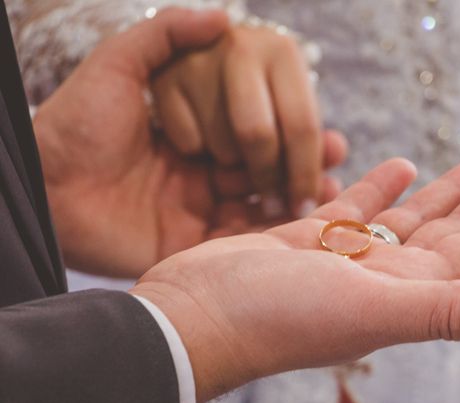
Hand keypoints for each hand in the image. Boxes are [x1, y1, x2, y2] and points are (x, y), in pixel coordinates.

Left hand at [33, 9, 343, 277]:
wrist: (43, 188)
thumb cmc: (76, 123)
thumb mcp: (117, 66)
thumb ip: (167, 34)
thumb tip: (224, 14)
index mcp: (196, 122)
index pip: (257, 120)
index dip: (288, 124)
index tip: (317, 120)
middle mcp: (205, 162)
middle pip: (266, 160)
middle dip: (300, 157)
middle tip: (332, 153)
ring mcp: (202, 202)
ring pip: (262, 196)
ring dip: (300, 188)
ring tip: (332, 182)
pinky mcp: (195, 239)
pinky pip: (244, 234)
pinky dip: (277, 227)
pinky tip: (308, 215)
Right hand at [130, 156, 459, 402]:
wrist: (198, 315)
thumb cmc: (278, 317)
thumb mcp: (367, 309)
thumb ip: (440, 311)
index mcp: (403, 293)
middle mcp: (380, 279)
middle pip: (449, 232)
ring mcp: (343, 260)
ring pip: (407, 219)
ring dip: (444, 191)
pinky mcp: (307, 241)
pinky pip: (355, 210)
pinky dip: (380, 189)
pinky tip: (401, 166)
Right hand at [151, 22, 346, 216]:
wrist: (203, 54)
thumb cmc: (259, 93)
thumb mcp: (288, 108)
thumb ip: (310, 141)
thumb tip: (333, 174)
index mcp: (283, 53)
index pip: (301, 125)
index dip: (305, 175)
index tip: (305, 208)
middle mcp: (241, 47)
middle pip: (258, 136)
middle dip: (267, 179)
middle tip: (271, 204)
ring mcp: (197, 61)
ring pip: (222, 144)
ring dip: (231, 166)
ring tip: (235, 160)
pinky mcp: (163, 79)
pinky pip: (189, 142)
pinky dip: (199, 153)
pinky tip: (203, 144)